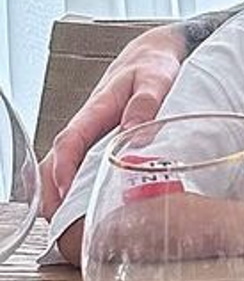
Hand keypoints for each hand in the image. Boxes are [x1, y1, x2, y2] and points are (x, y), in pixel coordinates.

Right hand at [37, 25, 187, 214]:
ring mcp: (89, 133)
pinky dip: (72, 186)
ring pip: (63, 165)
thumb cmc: (152, 66)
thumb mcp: (155, 78)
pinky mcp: (97, 140)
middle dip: (51, 191)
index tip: (62, 190)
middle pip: (56, 160)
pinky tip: (79, 207)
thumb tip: (134, 131)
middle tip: (58, 222)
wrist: (152, 56)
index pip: (70, 140)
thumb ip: (146, 102)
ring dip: (59, 193)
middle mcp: (87, 124)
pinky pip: (76, 165)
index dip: (63, 167)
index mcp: (97, 108)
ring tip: (66, 224)